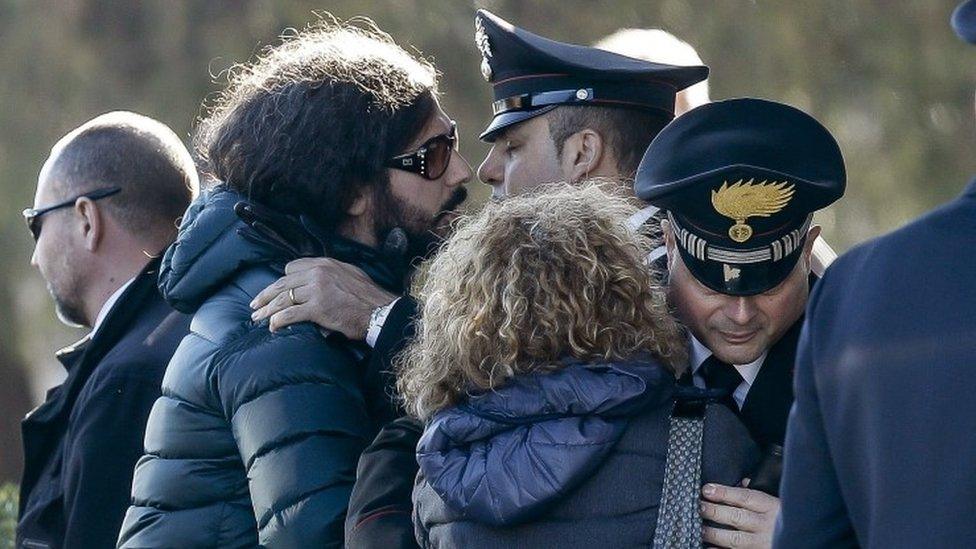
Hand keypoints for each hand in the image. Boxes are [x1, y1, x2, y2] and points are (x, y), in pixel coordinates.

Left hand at [250, 257, 395, 338]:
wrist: (380, 311)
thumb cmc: (368, 297)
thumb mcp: (350, 275)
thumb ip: (331, 275)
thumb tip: (316, 283)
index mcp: (325, 263)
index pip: (292, 268)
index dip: (282, 281)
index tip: (276, 291)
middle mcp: (318, 273)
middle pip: (283, 283)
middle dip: (266, 295)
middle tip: (255, 304)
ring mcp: (317, 290)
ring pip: (283, 299)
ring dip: (267, 310)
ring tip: (258, 318)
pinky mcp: (318, 308)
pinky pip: (290, 314)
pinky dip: (279, 321)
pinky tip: (273, 326)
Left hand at [700, 482, 779, 548]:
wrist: (806, 538)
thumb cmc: (787, 518)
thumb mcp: (778, 503)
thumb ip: (758, 494)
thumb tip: (740, 482)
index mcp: (771, 507)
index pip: (745, 497)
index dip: (725, 492)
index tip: (707, 489)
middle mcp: (767, 526)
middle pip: (737, 517)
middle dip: (715, 511)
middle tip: (699, 506)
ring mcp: (762, 544)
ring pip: (735, 540)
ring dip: (714, 534)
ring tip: (700, 528)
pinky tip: (708, 548)